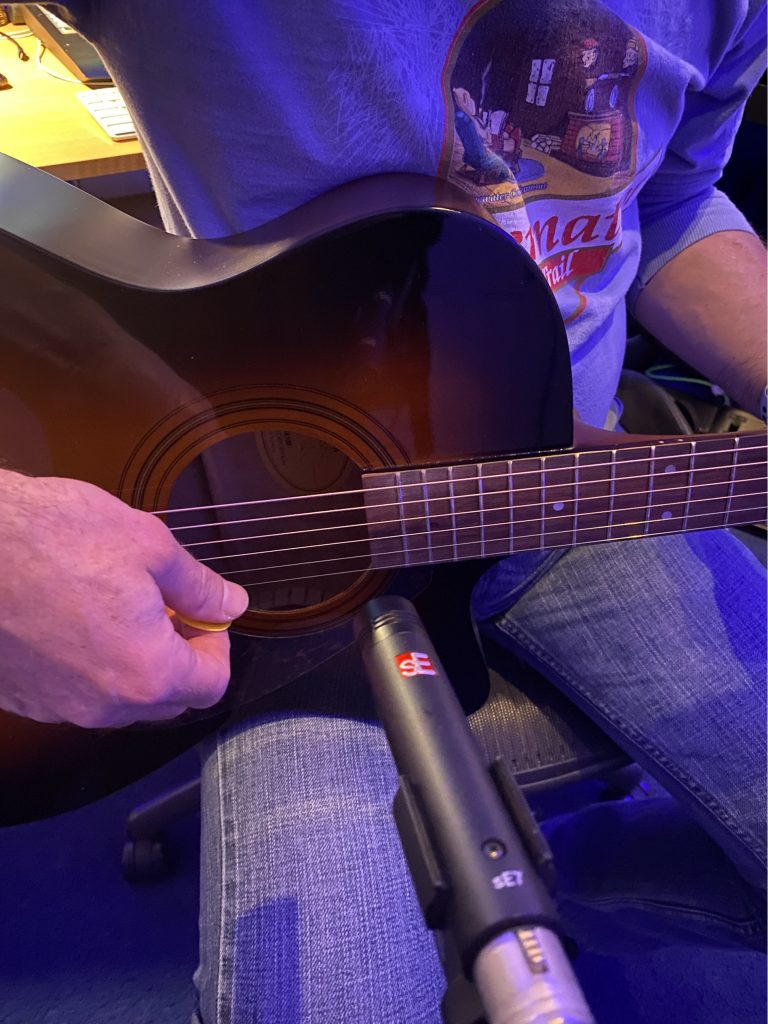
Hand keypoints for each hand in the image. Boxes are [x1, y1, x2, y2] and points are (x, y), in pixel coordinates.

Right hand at [0, 471, 249, 727]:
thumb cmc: (51, 537)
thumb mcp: (148, 544)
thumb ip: (198, 585)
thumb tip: (230, 603)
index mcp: (147, 672)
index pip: (212, 684)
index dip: (217, 644)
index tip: (204, 611)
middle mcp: (104, 705)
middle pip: (168, 697)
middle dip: (178, 653)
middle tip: (164, 602)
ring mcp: (58, 706)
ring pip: (121, 696)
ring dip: (133, 657)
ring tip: (116, 601)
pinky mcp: (24, 697)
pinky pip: (76, 692)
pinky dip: (90, 662)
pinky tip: (75, 614)